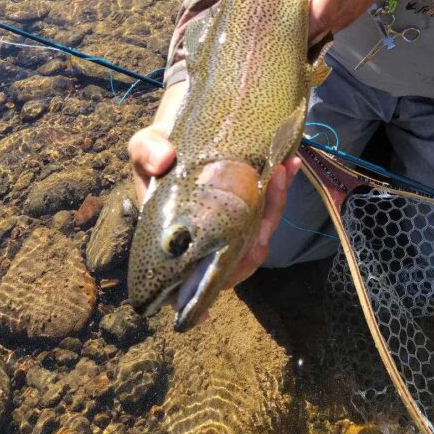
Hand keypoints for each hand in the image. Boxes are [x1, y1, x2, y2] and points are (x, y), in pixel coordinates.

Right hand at [128, 82, 301, 290]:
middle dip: (257, 233)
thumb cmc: (156, 151)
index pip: (187, 285)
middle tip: (267, 189)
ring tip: (281, 170)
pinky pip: (268, 210)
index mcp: (172, 244)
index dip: (203, 295)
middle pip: (235, 262)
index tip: (214, 298)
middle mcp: (202, 244)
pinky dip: (280, 191)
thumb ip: (147, 152)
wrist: (177, 135)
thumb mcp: (144, 147)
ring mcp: (228, 229)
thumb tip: (164, 160)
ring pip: (257, 237)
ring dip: (275, 206)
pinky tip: (289, 163)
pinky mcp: (248, 210)